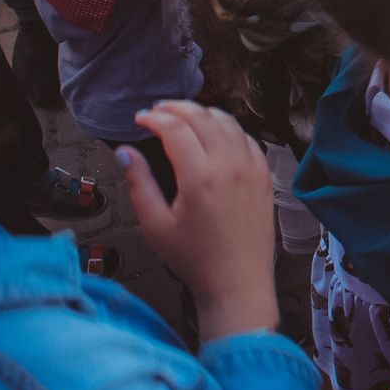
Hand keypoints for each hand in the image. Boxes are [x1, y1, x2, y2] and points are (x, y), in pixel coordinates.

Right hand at [120, 101, 277, 341]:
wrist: (237, 282)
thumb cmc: (192, 258)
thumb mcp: (155, 224)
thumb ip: (139, 183)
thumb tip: (124, 151)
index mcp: (199, 176)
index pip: (175, 127)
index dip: (154, 117)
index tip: (140, 118)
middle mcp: (229, 164)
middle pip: (203, 116)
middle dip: (177, 107)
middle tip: (158, 110)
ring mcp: (252, 168)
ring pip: (229, 121)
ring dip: (204, 112)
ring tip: (184, 116)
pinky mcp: (265, 175)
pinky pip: (247, 138)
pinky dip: (229, 128)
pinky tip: (216, 133)